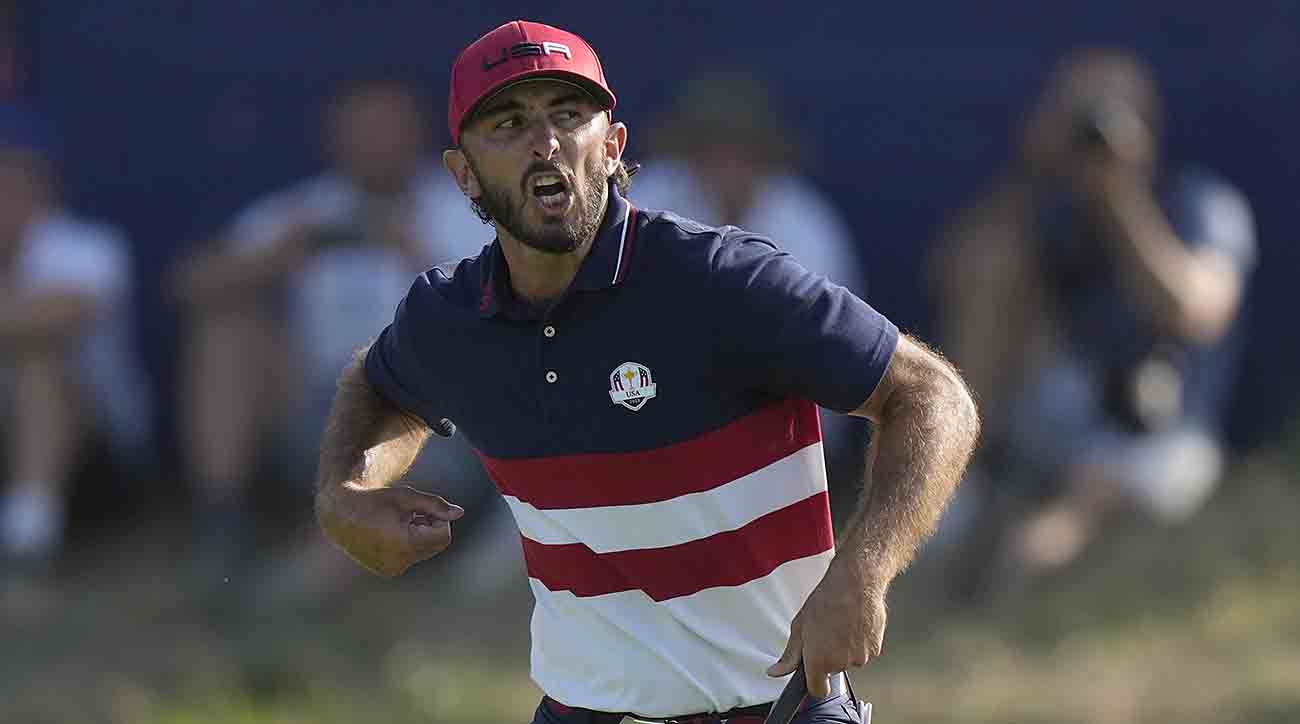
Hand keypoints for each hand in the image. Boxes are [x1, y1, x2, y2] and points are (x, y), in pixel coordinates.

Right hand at [316, 483, 464, 577]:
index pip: (444, 536)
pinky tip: (389, 533)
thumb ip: (435, 505)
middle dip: (429, 528)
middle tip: (411, 514)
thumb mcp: (407, 497)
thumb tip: (460, 513)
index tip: (422, 510)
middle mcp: (399, 562)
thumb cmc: (375, 501)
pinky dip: (408, 545)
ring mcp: (392, 569)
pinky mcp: (387, 571)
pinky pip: (410, 557)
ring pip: (424, 552)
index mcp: (405, 544)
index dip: (437, 520)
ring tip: (397, 523)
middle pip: (435, 546)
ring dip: (419, 536)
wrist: (340, 514)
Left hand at [766, 559, 887, 698]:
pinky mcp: (875, 649)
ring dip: (845, 648)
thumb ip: (789, 656)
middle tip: (826, 633)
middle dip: (829, 656)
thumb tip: (775, 672)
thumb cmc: (826, 601)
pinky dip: (860, 642)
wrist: (855, 584)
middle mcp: (840, 663)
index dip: (815, 682)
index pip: (818, 690)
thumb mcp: (799, 627)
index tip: (814, 673)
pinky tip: (854, 624)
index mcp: (819, 661)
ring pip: (850, 660)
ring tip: (841, 625)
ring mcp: (860, 657)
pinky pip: (864, 651)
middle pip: (833, 671)